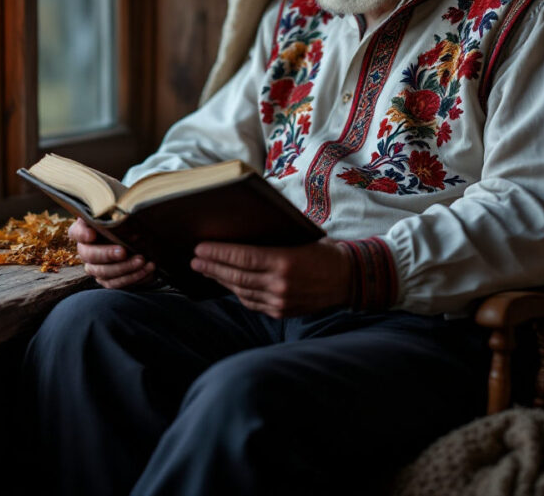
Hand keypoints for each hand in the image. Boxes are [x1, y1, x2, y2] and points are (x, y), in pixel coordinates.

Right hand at [69, 218, 156, 289]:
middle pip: (89, 255)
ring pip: (103, 273)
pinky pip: (116, 284)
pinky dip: (133, 278)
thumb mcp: (121, 213)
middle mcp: (86, 251)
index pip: (76, 231)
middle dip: (107, 254)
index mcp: (85, 230)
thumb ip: (116, 212)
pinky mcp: (108, 280)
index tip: (92, 234)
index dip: (82, 234)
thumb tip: (122, 210)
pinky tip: (148, 270)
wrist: (140, 240)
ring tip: (142, 261)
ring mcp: (95, 268)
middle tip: (123, 251)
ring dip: (124, 268)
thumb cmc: (127, 222)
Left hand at [190, 238, 353, 317]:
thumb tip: (241, 230)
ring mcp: (281, 301)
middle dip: (212, 267)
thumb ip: (273, 237)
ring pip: (242, 291)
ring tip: (205, 270)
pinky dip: (237, 293)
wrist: (349, 278)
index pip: (243, 257)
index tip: (200, 248)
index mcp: (285, 261)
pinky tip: (227, 284)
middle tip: (194, 259)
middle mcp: (281, 284)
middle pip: (237, 276)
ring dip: (221, 280)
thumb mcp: (300, 236)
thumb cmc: (323, 250)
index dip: (218, 253)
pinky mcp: (282, 312)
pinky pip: (252, 303)